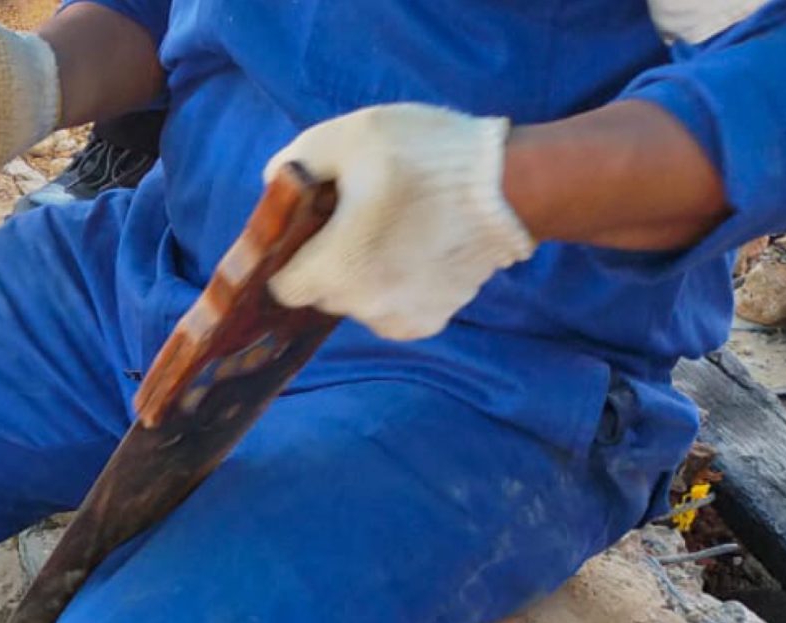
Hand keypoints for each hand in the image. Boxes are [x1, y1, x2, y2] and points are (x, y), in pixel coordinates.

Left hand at [265, 104, 536, 339]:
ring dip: (365, 270)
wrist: (512, 187)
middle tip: (361, 214)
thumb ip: (296, 162)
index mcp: (334, 269)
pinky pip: (392, 306)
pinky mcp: (428, 322)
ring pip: (358, 299)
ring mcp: (397, 319)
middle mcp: (361, 308)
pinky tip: (418, 247)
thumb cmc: (427, 157)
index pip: (283, 284)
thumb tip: (273, 184)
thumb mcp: (351, 136)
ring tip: (397, 224)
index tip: (313, 226)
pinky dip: (396, 283)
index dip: (291, 253)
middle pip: (322, 290)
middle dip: (330, 257)